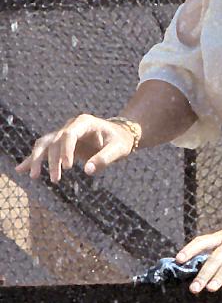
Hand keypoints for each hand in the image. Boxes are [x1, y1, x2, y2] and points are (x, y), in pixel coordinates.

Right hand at [15, 114, 136, 182]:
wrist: (119, 135)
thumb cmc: (120, 141)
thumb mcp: (118, 149)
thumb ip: (105, 158)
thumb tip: (88, 170)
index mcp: (84, 122)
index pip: (69, 134)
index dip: (65, 150)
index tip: (68, 167)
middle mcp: (71, 126)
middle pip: (54, 140)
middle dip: (52, 160)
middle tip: (56, 179)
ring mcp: (64, 134)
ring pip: (45, 144)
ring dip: (38, 160)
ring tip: (34, 176)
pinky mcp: (62, 144)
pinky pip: (44, 150)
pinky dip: (33, 159)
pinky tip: (21, 169)